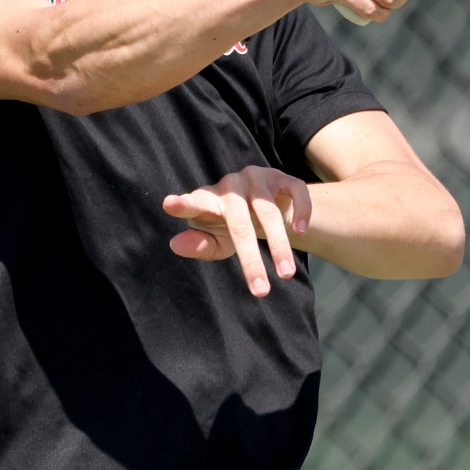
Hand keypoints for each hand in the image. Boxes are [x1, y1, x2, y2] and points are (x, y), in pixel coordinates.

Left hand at [162, 166, 313, 296]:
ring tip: (286, 274)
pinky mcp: (282, 177)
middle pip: (239, 223)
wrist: (265, 206)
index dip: (182, 204)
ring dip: (279, 245)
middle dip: (250, 259)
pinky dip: (300, 211)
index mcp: (209, 200)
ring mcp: (257, 178)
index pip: (194, 203)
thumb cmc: (231, 227)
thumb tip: (174, 244)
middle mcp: (231, 186)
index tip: (169, 204)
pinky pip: (296, 190)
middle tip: (260, 292)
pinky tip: (300, 232)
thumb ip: (198, 245)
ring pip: (268, 211)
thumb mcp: (216, 240)